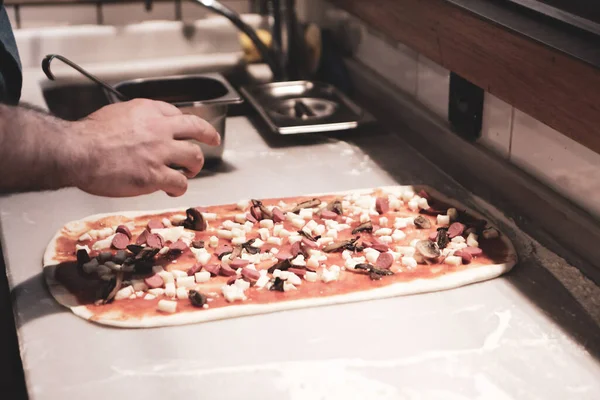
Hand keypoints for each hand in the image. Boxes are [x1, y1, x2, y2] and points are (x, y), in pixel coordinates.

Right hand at [67, 99, 218, 196]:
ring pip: (195, 157)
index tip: (188, 128)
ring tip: (189, 171)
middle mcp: (159, 128)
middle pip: (197, 129)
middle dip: (208, 135)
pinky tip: (172, 190)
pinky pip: (180, 182)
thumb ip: (134, 119)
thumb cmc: (87, 136)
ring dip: (195, 166)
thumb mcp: (115, 114)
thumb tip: (141, 129)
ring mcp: (160, 152)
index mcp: (148, 111)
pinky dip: (179, 188)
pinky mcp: (155, 175)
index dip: (185, 124)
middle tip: (212, 140)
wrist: (77, 151)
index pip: (178, 113)